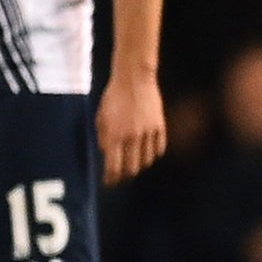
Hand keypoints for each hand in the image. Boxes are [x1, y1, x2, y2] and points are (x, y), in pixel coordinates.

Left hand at [95, 68, 165, 183]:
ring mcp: (148, 132)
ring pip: (146, 160)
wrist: (133, 79)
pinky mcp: (160, 126)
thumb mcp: (100, 117)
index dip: (111, 178)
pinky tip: (148, 155)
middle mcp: (131, 136)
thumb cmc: (112, 96)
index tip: (108, 183)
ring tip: (134, 166)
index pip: (113, 166)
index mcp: (114, 134)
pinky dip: (153, 155)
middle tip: (121, 177)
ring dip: (139, 166)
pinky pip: (159, 148)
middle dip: (125, 175)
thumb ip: (103, 137)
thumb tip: (107, 155)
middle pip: (131, 168)